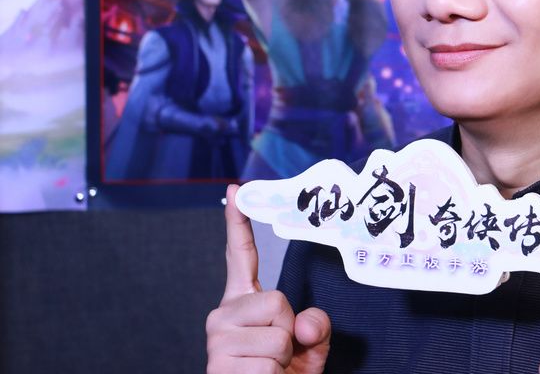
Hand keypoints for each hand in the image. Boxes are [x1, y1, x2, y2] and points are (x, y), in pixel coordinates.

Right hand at [206, 184, 331, 372]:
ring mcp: (217, 339)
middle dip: (289, 332)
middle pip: (278, 301)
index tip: (235, 190)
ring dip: (283, 361)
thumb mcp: (310, 347)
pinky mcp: (219, 365)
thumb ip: (316, 325)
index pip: (241, 257)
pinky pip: (269, 363)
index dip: (238, 223)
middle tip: (277, 356)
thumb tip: (304, 327)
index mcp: (243, 304)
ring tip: (268, 371)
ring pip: (278, 335)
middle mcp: (223, 315)